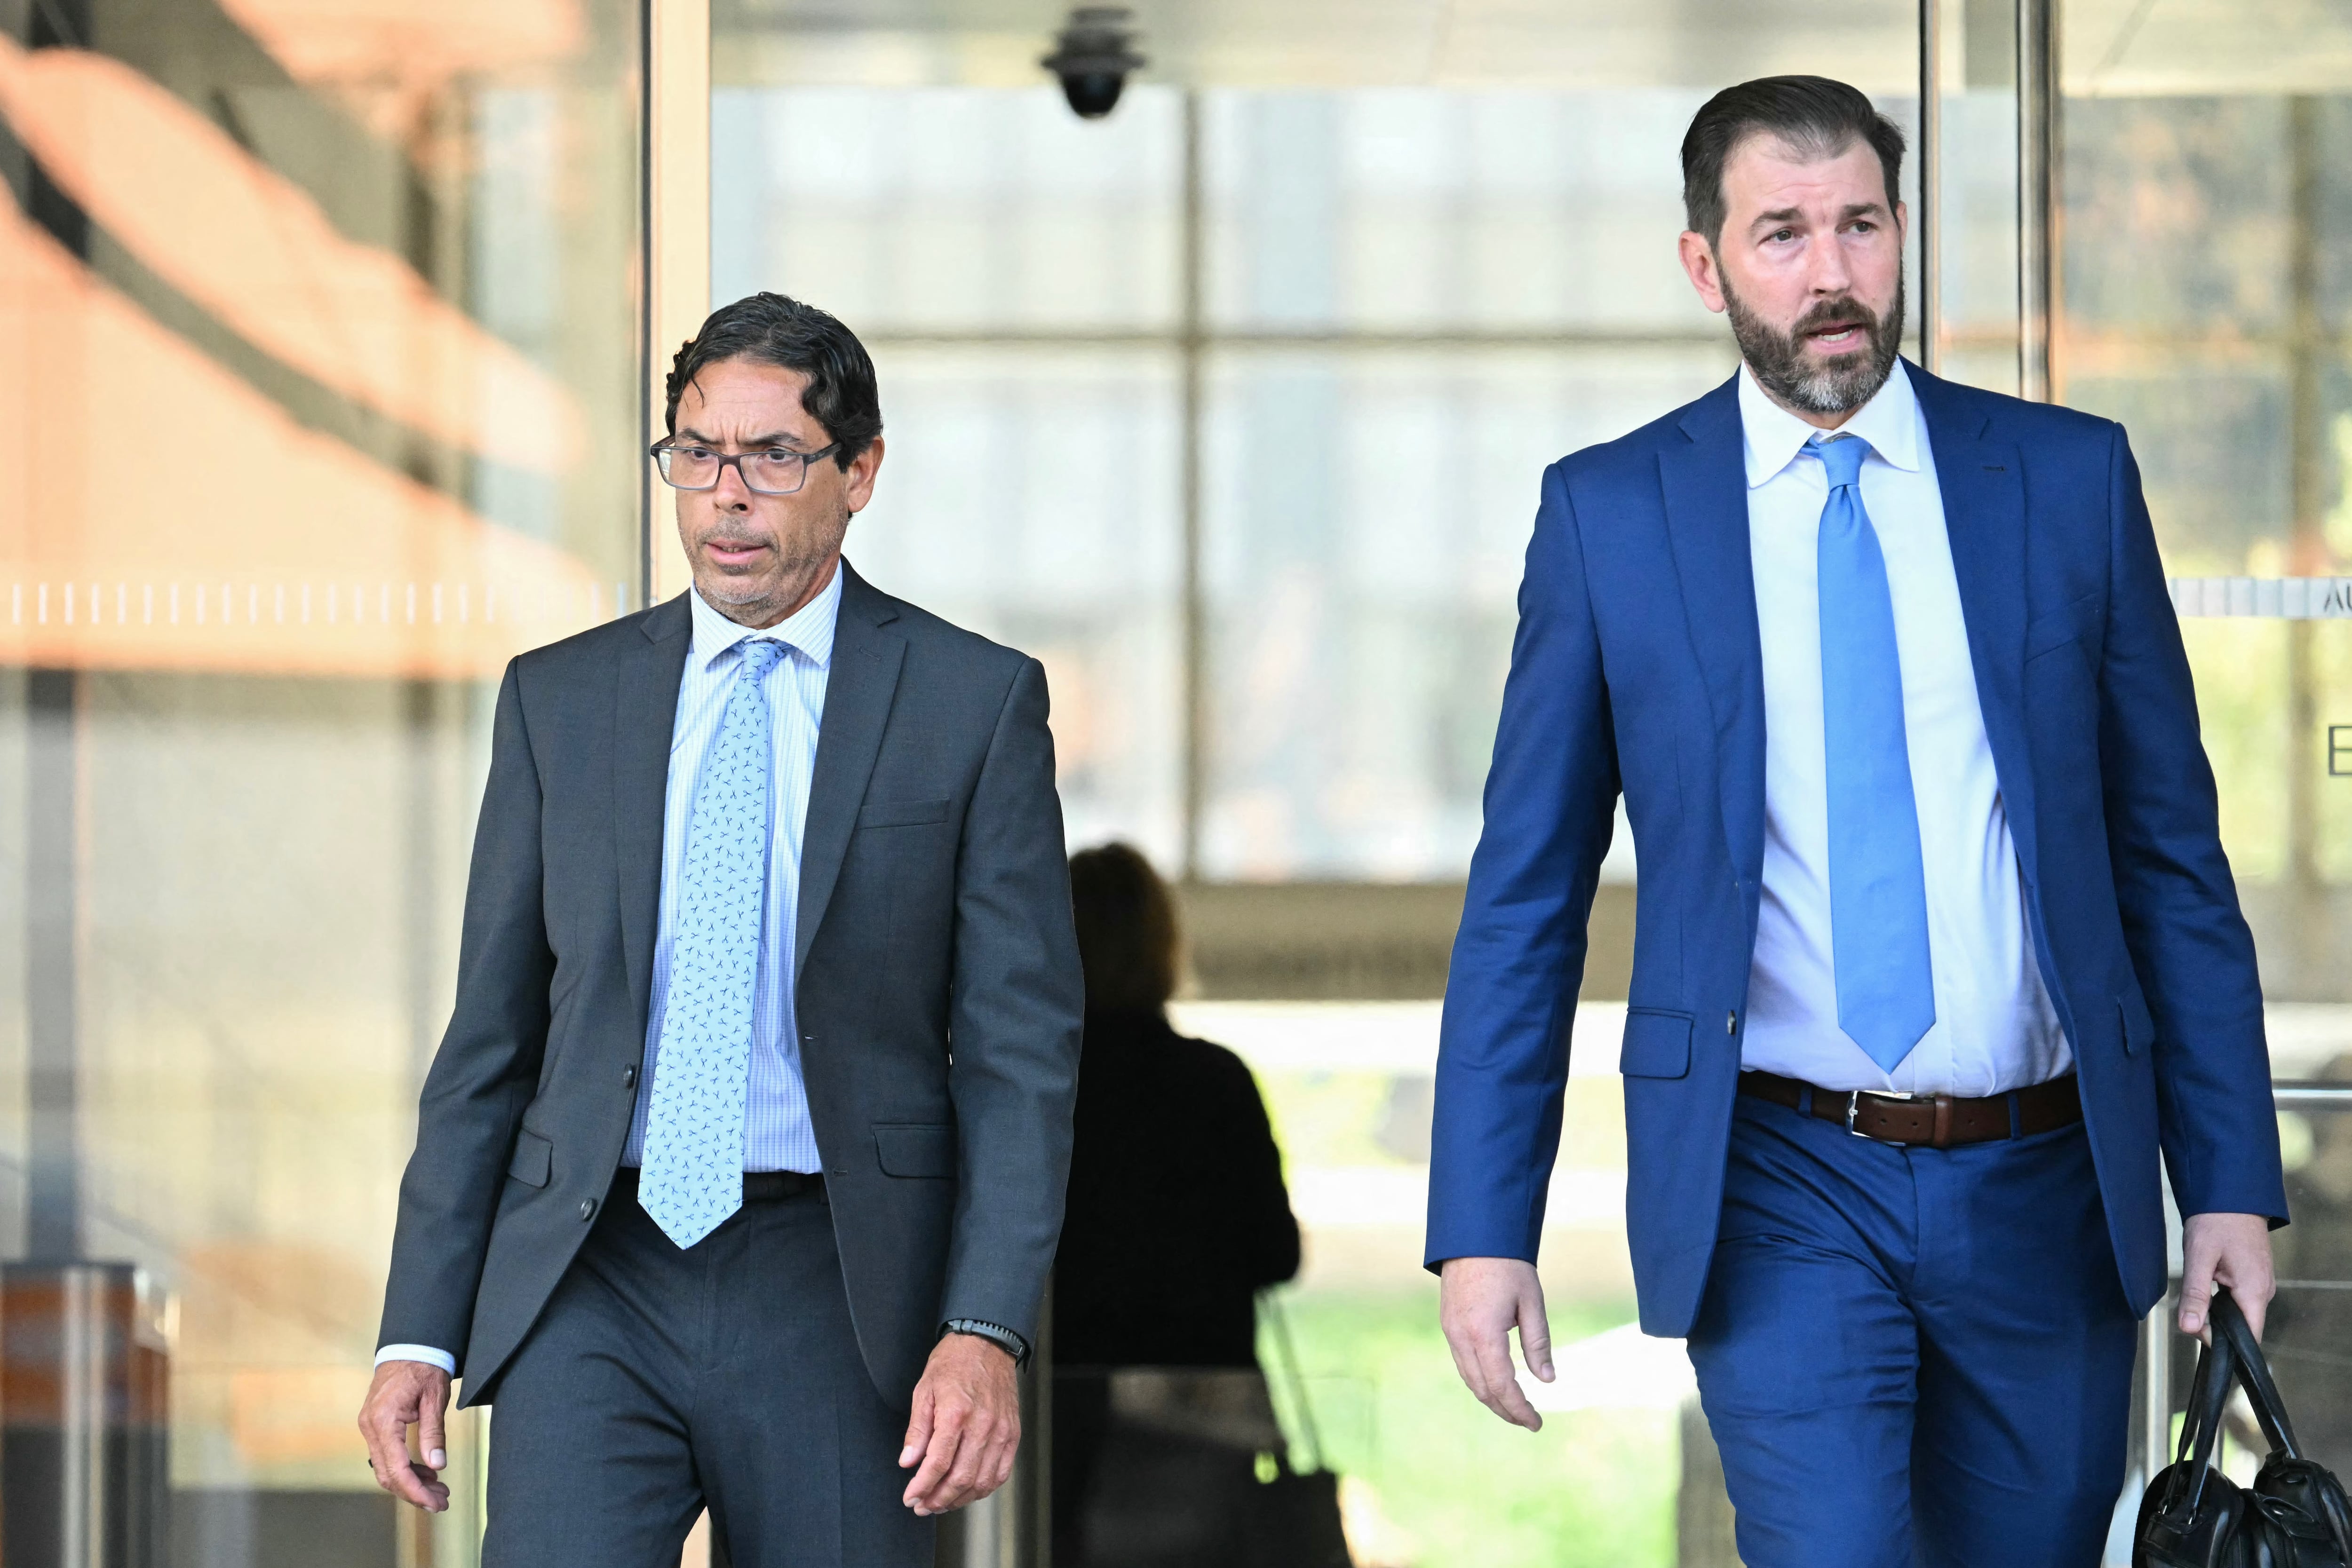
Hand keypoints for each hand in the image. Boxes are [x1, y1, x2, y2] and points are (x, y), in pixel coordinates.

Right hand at [356, 1359, 453, 1512]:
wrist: (409, 1345)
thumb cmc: (424, 1366)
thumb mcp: (435, 1398)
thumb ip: (433, 1433)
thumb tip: (437, 1465)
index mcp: (383, 1420)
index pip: (396, 1468)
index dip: (415, 1490)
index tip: (435, 1503)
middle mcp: (370, 1427)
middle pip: (388, 1474)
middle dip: (414, 1492)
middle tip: (441, 1502)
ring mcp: (370, 1427)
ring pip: (386, 1468)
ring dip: (411, 1482)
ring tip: (439, 1490)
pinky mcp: (375, 1426)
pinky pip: (387, 1455)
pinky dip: (406, 1467)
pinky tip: (428, 1472)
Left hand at [899, 1333, 1019, 1515]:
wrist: (986, 1343)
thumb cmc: (953, 1363)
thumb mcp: (924, 1390)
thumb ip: (917, 1430)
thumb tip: (908, 1462)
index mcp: (956, 1412)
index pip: (937, 1463)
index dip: (921, 1486)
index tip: (910, 1498)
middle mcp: (982, 1424)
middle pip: (960, 1478)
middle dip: (938, 1499)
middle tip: (923, 1506)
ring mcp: (1001, 1431)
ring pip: (982, 1481)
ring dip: (959, 1499)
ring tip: (942, 1503)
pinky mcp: (1013, 1434)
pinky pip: (1001, 1472)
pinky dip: (984, 1488)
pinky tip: (968, 1491)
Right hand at [1439, 1256, 1552, 1431]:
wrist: (1474, 1234)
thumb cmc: (1508, 1265)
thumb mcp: (1531, 1302)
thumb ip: (1538, 1343)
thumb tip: (1547, 1380)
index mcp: (1483, 1334)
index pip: (1501, 1386)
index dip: (1519, 1409)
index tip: (1537, 1423)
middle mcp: (1461, 1337)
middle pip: (1482, 1389)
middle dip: (1505, 1410)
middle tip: (1529, 1421)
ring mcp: (1450, 1331)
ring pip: (1469, 1378)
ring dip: (1491, 1397)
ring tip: (1514, 1407)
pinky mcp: (1448, 1323)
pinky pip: (1462, 1363)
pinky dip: (1479, 1380)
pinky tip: (1495, 1382)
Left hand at [2179, 1211, 2275, 1341]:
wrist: (2231, 1194)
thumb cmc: (2217, 1221)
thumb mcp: (2199, 1257)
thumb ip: (2195, 1294)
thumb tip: (2189, 1327)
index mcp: (2255, 1291)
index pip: (2249, 1337)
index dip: (2224, 1344)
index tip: (2196, 1332)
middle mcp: (2263, 1291)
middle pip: (2242, 1327)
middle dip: (2215, 1327)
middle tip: (2189, 1311)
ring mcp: (2260, 1284)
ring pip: (2238, 1313)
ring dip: (2216, 1311)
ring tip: (2196, 1295)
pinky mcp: (2253, 1277)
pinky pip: (2238, 1299)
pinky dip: (2221, 1299)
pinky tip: (2206, 1285)